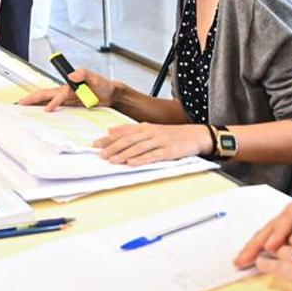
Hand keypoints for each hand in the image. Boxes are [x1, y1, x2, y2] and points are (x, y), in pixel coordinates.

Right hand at [17, 68, 116, 109]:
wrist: (111, 94)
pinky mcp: (69, 106)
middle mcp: (64, 92)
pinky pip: (54, 108)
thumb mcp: (95, 77)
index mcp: (69, 85)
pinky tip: (37, 115)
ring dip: (33, 104)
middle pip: (44, 95)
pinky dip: (43, 109)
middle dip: (31, 99)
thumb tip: (72, 75)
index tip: (47, 110)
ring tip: (21, 108)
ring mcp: (66, 100)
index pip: (57, 95)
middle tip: (19, 104)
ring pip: (45, 101)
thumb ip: (84, 74)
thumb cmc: (103, 84)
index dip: (52, 102)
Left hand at [94, 122, 210, 165]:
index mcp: (145, 127)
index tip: (95, 144)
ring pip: (138, 148)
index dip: (108, 138)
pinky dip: (141, 159)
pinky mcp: (168, 151)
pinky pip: (152, 155)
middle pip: (128, 140)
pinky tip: (132, 163)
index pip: (123, 132)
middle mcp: (150, 132)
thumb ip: (132, 130)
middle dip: (113, 147)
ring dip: (123, 154)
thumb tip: (111, 131)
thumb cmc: (171, 134)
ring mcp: (159, 141)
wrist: (195, 135)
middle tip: (100, 154)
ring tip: (112, 160)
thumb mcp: (151, 129)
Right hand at [234, 193, 291, 268]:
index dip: (278, 233)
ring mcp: (290, 217)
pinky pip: (272, 236)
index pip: (289, 218)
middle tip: (243, 258)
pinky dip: (261, 247)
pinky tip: (252, 257)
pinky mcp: (289, 227)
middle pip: (272, 225)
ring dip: (254, 246)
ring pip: (268, 231)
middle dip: (257, 242)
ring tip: (241, 260)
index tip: (270, 247)